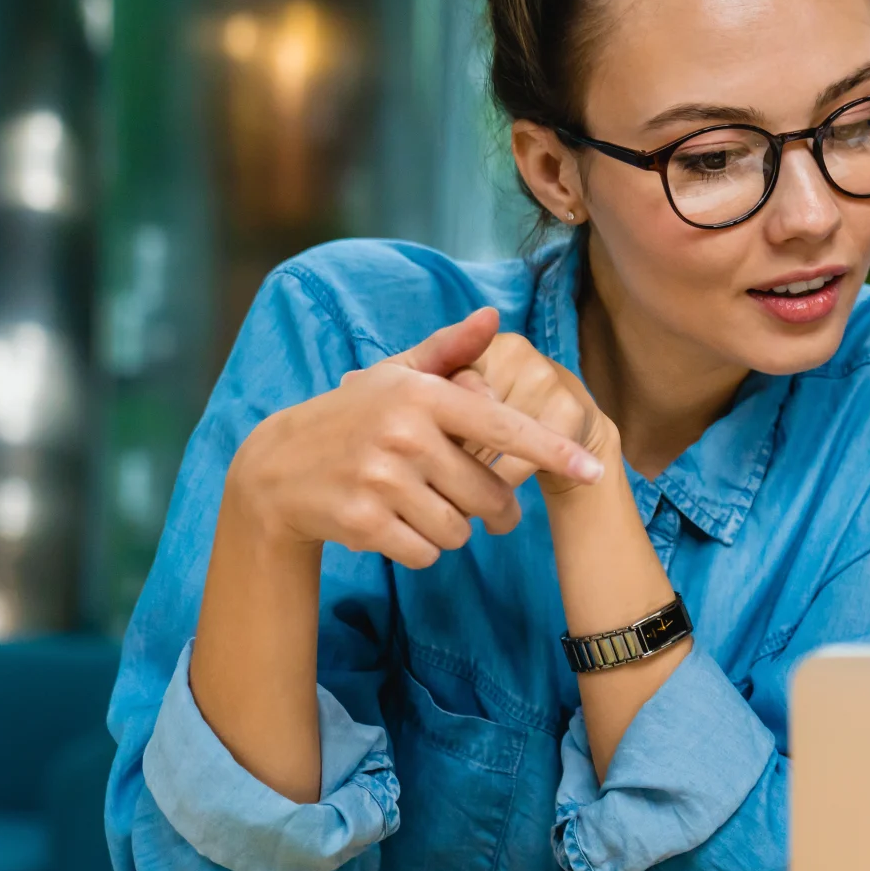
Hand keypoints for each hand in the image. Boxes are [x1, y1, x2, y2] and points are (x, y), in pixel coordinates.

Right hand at [223, 308, 603, 569]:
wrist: (275, 471)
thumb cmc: (353, 418)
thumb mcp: (396, 378)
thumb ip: (449, 351)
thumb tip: (493, 316)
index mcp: (421, 396)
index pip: (503, 426)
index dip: (552, 451)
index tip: (593, 469)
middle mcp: (403, 435)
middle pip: (488, 495)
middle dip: (490, 507)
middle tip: (474, 503)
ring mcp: (380, 480)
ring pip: (458, 530)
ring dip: (450, 530)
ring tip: (419, 506)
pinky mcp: (363, 522)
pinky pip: (425, 553)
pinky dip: (419, 549)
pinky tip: (394, 525)